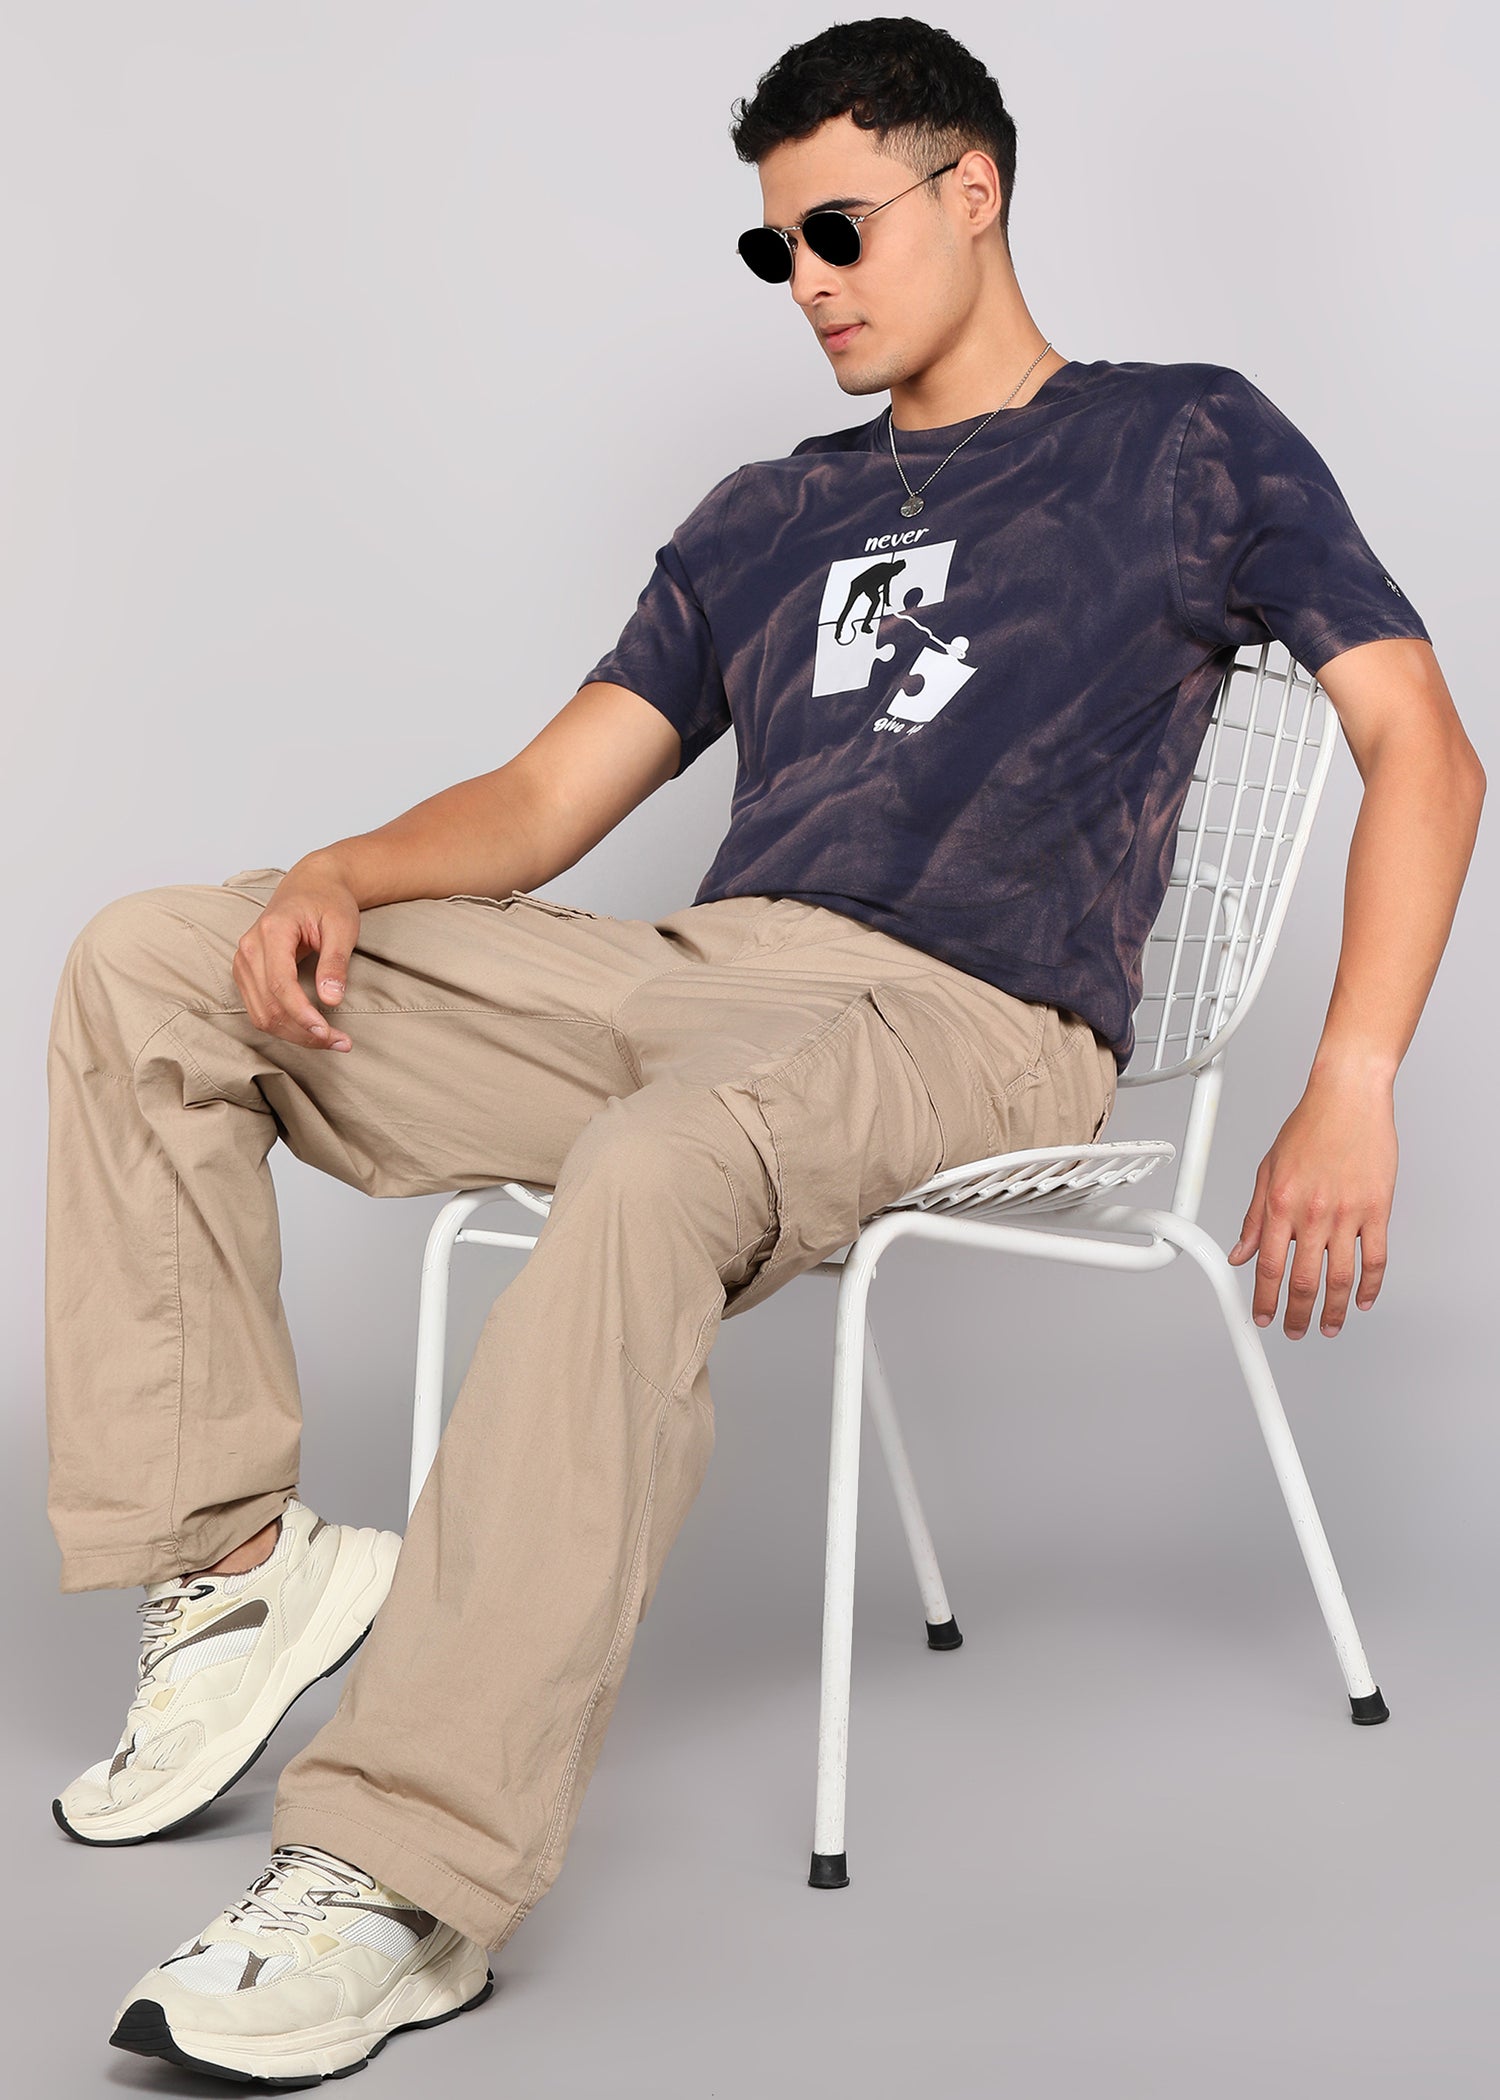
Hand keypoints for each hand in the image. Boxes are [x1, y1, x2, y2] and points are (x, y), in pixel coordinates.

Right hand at [230, 856, 359, 1050]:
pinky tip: (311, 1030)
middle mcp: (249, 947)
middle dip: (304, 1032)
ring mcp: (243, 961)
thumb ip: (335, 962)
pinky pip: (259, 1010)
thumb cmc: (328, 900)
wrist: (312, 884)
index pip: (280, 984)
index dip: (302, 1014)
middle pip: (269, 1006)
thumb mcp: (342, 927)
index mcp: (272, 931)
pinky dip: (284, 1026)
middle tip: (341, 1042)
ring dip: (294, 1035)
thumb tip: (331, 999)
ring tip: (331, 1040)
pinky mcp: (246, 973)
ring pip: (261, 1014)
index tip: (327, 1032)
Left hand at [1226, 1066, 1396, 1337]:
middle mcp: (1312, 1212)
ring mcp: (1347, 1213)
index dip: (1264, 1299)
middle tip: (1294, 1331)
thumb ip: (1254, 1217)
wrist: (1348, 1098)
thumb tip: (1239, 1253)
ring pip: (1340, 1277)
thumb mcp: (1268, 1170)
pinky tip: (1362, 1300)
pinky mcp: (1377, 1209)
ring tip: (1329, 1326)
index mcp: (1281, 1204)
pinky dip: (1370, 1285)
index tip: (1263, 1317)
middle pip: (1303, 1279)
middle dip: (1296, 1314)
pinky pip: (1375, 1258)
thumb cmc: (1309, 1128)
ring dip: (1334, 1310)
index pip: (1269, 1265)